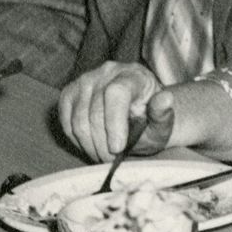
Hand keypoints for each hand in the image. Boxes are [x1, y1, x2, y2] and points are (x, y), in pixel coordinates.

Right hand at [56, 62, 172, 160]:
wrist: (138, 115)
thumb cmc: (151, 121)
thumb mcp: (163, 123)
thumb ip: (164, 114)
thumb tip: (166, 99)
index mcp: (133, 74)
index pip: (116, 94)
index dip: (114, 123)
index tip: (118, 148)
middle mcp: (107, 72)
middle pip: (94, 112)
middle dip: (102, 144)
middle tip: (112, 159)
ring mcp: (85, 80)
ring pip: (78, 121)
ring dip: (89, 145)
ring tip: (103, 154)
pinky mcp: (69, 93)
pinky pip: (66, 122)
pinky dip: (77, 140)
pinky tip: (91, 145)